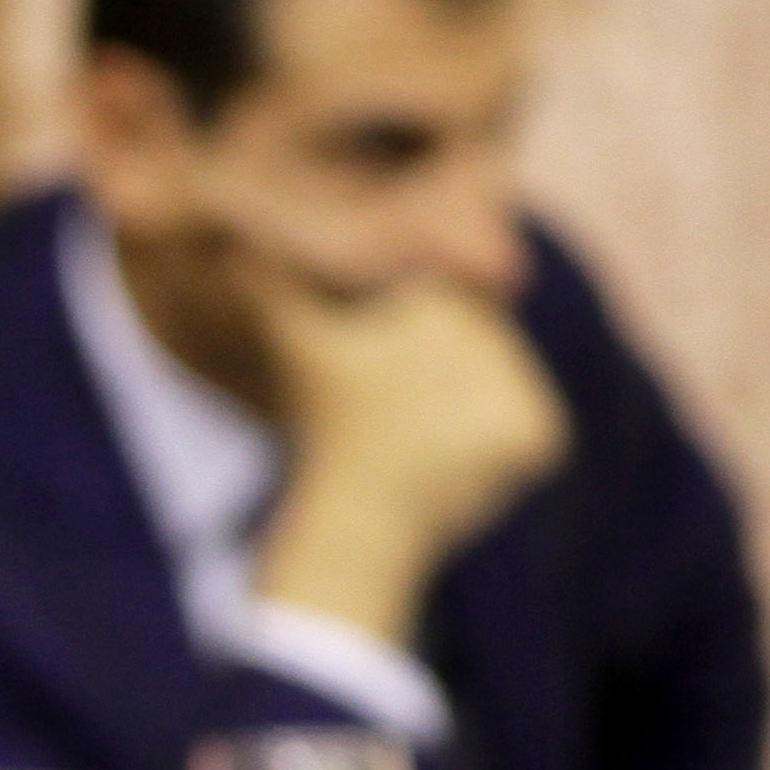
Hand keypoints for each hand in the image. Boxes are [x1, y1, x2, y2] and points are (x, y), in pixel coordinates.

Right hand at [244, 256, 567, 644]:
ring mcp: (525, 386)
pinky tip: (460, 465)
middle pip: (480, 345)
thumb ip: (267, 283)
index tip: (383, 385)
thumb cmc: (322, 431)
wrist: (357, 526)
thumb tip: (225, 243)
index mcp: (439, 301)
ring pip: (505, 386)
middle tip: (402, 420)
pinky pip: (533, 434)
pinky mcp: (544, 437)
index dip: (410, 343)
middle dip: (446, 376)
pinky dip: (504, 451)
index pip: (444, 298)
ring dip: (475, 410)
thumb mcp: (293, 347)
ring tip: (425, 442)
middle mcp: (491, 333)